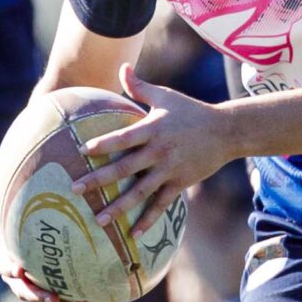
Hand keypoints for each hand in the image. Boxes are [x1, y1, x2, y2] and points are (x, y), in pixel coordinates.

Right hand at [0, 177, 101, 301]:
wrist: (27, 247)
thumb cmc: (19, 230)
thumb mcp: (11, 216)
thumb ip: (1, 203)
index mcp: (6, 261)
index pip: (5, 267)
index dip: (11, 268)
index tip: (18, 268)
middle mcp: (18, 281)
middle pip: (25, 291)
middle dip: (38, 296)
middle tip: (51, 298)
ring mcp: (35, 290)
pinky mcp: (51, 296)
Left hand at [70, 63, 235, 233]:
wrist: (226, 131)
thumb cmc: (190, 111)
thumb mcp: (165, 96)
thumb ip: (139, 86)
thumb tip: (122, 67)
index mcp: (153, 128)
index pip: (123, 138)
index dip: (103, 144)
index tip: (81, 152)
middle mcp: (159, 151)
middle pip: (125, 168)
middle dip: (99, 180)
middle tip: (75, 189)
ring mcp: (170, 170)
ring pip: (140, 192)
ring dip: (119, 207)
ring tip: (99, 220)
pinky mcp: (180, 184)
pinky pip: (161, 204)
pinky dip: (148, 220)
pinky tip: (132, 234)